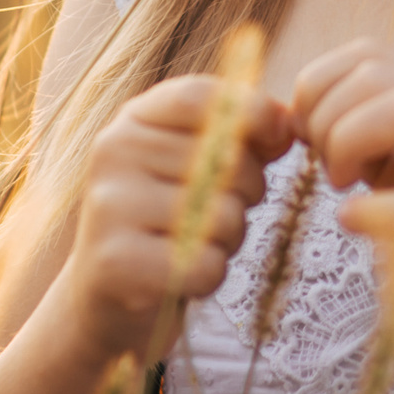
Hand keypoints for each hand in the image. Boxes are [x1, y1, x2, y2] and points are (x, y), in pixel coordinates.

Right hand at [56, 73, 292, 364]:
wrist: (106, 296)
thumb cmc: (166, 223)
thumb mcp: (198, 166)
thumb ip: (241, 136)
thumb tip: (286, 120)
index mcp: (134, 121)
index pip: (202, 98)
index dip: (254, 113)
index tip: (278, 137)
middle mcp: (114, 153)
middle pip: (224, 159)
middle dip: (246, 193)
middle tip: (218, 215)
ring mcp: (110, 206)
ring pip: (221, 215)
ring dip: (228, 240)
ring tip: (196, 244)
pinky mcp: (115, 263)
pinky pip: (203, 264)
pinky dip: (210, 276)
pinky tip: (184, 276)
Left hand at [291, 40, 393, 353]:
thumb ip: (364, 126)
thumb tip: (292, 115)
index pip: (370, 52)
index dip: (319, 83)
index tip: (305, 132)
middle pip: (377, 74)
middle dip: (327, 117)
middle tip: (325, 166)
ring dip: (347, 145)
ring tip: (342, 186)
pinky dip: (373, 208)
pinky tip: (355, 219)